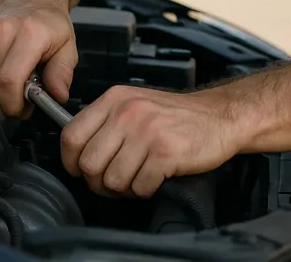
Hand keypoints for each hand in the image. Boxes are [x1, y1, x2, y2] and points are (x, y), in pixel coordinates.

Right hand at [0, 0, 76, 116]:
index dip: (13, 104)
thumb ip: (62, 73)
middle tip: (23, 94)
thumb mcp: (67, 47)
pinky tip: (1, 69)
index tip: (24, 108)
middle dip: (7, 101)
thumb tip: (57, 95)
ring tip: (14, 79)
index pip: (9, 80)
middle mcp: (1, 32)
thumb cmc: (48, 23)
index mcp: (29, 34)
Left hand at [60, 84, 242, 198]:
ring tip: (140, 177)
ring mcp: (146, 132)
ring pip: (112, 180)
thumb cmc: (176, 116)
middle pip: (89, 164)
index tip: (82, 170)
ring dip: (125, 188)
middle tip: (116, 181)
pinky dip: (146, 190)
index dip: (72, 162)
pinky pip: (139, 187)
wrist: (220, 116)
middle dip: (99, 182)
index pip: (70, 136)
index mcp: (114, 99)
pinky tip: (156, 178)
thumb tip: (77, 154)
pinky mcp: (166, 152)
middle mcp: (127, 112)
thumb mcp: (134, 104)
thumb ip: (105, 123)